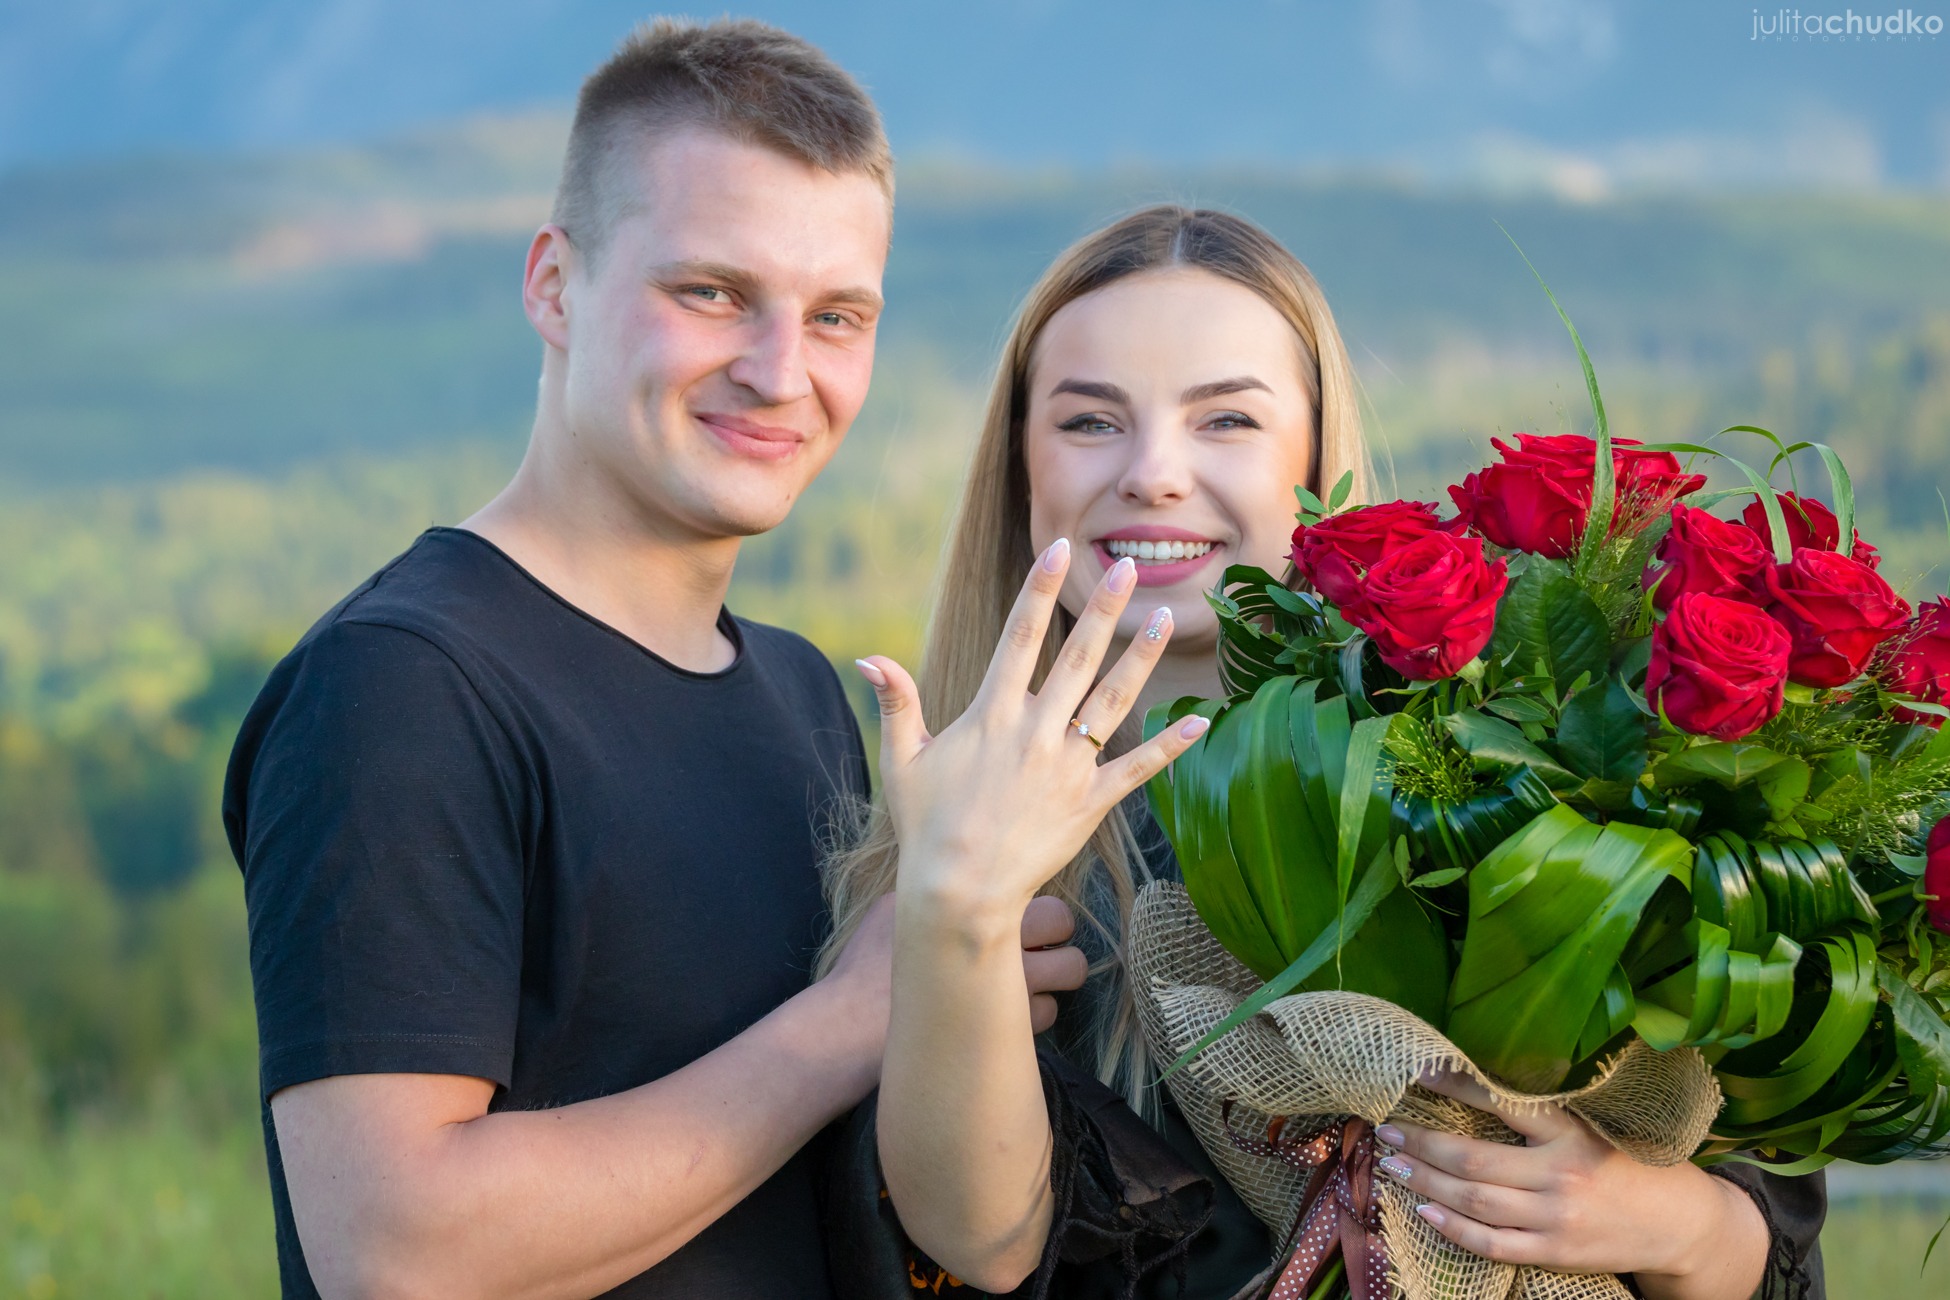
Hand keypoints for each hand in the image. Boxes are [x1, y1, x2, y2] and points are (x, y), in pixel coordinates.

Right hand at [817, 895, 1086, 1050]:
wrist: (847, 1030)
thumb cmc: (863, 968)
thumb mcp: (895, 907)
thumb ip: (939, 891)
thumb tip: (966, 880)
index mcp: (970, 901)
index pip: (1029, 885)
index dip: (1036, 905)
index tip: (1026, 918)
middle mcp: (996, 937)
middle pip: (1063, 923)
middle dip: (1061, 934)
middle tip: (1045, 949)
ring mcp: (1007, 984)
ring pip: (1068, 971)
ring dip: (1056, 977)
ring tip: (1033, 985)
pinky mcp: (1007, 1029)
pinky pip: (1047, 1014)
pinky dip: (1035, 1015)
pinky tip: (1007, 1018)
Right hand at [856, 537, 1210, 916]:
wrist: (959, 891)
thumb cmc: (925, 826)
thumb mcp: (902, 760)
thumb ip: (896, 702)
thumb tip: (868, 658)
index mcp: (991, 715)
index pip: (1020, 637)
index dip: (1040, 590)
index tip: (1059, 549)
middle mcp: (1034, 732)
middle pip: (1077, 658)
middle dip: (1103, 609)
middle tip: (1128, 569)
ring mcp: (1067, 767)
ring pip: (1113, 702)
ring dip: (1140, 659)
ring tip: (1165, 620)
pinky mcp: (1091, 804)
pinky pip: (1137, 768)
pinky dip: (1169, 746)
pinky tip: (1197, 720)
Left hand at [1375, 1070, 1767, 1298]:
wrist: (1681, 1224)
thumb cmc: (1632, 1164)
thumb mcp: (1595, 1126)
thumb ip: (1544, 1114)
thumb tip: (1478, 1084)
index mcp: (1570, 1133)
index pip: (1501, 1102)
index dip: (1455, 1085)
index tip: (1418, 1070)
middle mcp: (1560, 1174)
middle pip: (1473, 1160)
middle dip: (1423, 1143)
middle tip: (1388, 1130)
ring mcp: (1555, 1218)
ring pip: (1474, 1202)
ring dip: (1427, 1182)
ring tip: (1395, 1164)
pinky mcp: (1554, 1251)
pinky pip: (1492, 1243)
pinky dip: (1453, 1229)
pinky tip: (1425, 1211)